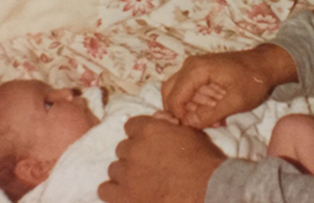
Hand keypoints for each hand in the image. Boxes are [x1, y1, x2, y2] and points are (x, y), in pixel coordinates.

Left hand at [98, 115, 226, 202]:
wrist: (207, 189)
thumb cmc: (202, 160)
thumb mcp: (188, 132)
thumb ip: (167, 124)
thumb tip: (156, 117)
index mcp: (148, 130)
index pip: (131, 126)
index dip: (141, 134)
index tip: (150, 143)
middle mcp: (134, 149)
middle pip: (123, 148)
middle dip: (134, 154)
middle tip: (150, 164)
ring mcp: (127, 174)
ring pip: (115, 168)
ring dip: (126, 172)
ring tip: (141, 181)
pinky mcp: (124, 197)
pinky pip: (106, 190)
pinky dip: (115, 191)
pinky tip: (127, 193)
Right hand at [162, 44, 297, 128]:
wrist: (265, 65)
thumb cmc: (253, 81)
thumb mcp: (234, 101)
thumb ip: (210, 114)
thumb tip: (188, 124)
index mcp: (196, 70)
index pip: (174, 98)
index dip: (180, 117)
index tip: (195, 129)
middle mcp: (189, 66)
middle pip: (170, 93)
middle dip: (183, 112)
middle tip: (202, 123)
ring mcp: (193, 67)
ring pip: (179, 93)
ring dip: (192, 109)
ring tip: (214, 118)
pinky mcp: (199, 72)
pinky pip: (189, 90)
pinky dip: (197, 103)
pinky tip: (215, 111)